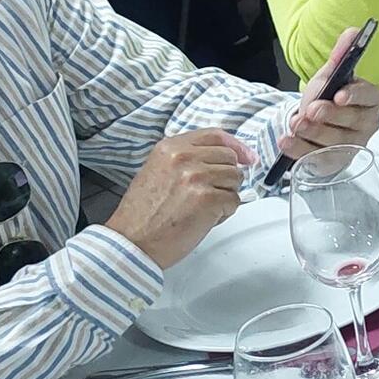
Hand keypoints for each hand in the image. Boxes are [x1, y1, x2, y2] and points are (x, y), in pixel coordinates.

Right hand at [105, 129, 255, 267]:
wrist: (132, 244)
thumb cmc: (142, 216)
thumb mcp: (158, 172)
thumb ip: (186, 160)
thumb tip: (223, 159)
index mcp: (170, 148)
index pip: (215, 135)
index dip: (235, 146)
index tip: (246, 157)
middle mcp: (184, 157)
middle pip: (229, 158)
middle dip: (226, 178)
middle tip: (208, 196)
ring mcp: (197, 177)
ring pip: (235, 179)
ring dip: (225, 196)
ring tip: (200, 209)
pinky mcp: (208, 199)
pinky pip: (234, 201)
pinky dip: (224, 213)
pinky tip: (202, 220)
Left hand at [284, 26, 378, 159]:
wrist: (312, 126)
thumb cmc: (327, 99)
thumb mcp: (330, 76)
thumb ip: (341, 55)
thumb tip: (352, 31)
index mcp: (369, 100)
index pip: (369, 96)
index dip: (355, 95)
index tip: (339, 94)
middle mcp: (365, 124)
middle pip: (353, 121)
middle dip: (330, 115)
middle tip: (312, 110)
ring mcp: (351, 146)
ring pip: (336, 141)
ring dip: (314, 132)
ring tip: (296, 124)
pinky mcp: (333, 162)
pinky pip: (318, 158)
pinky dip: (300, 151)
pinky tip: (287, 141)